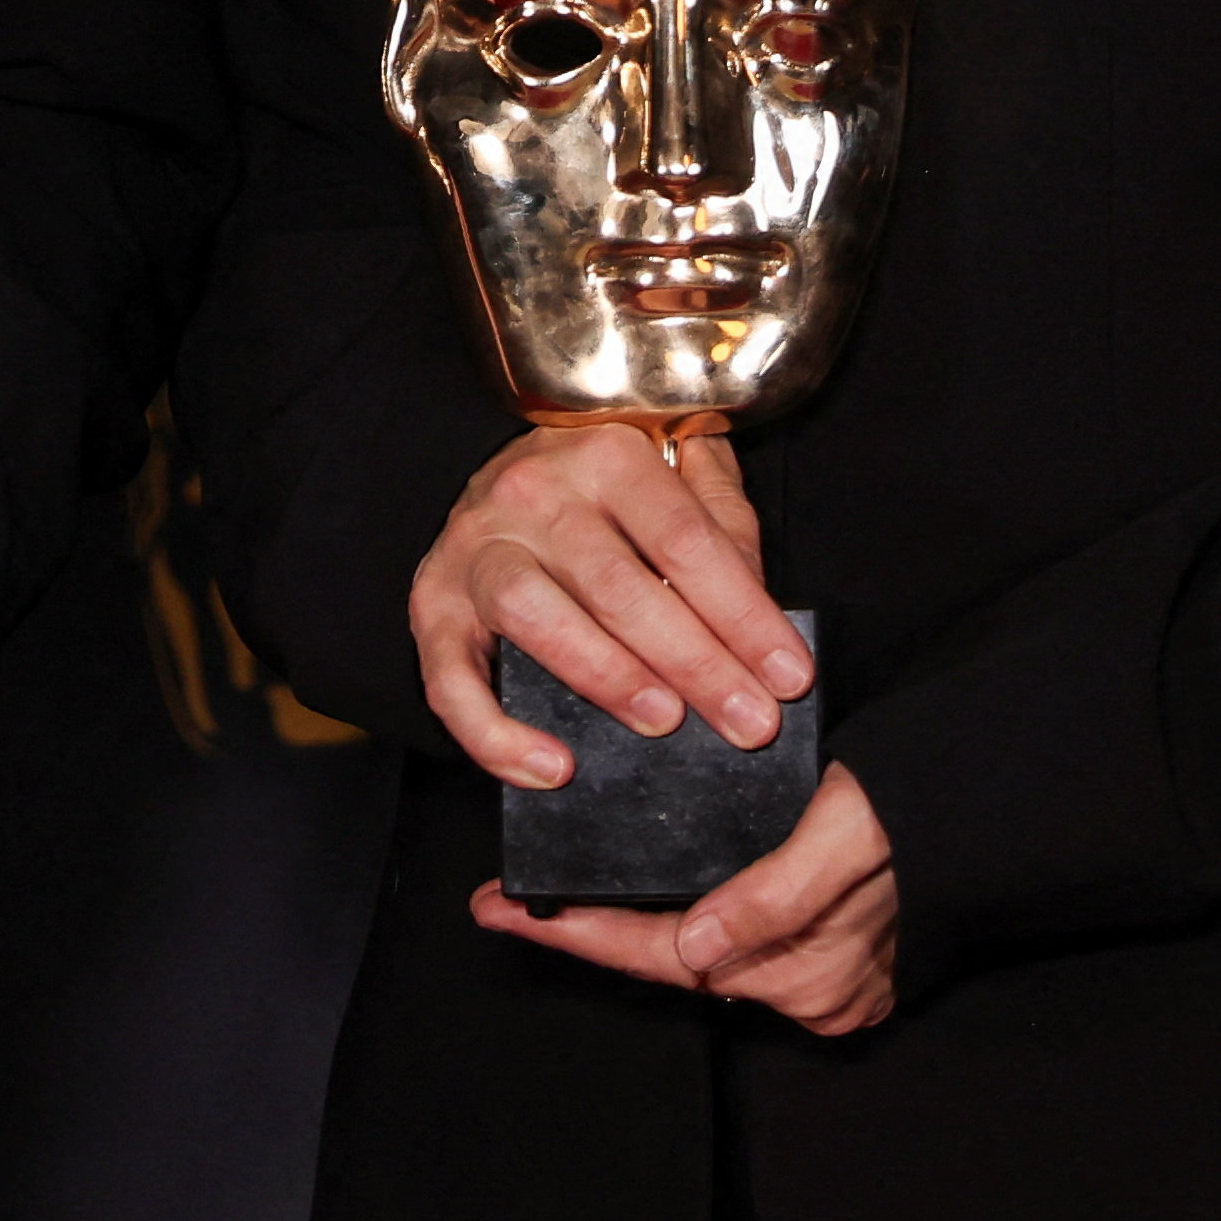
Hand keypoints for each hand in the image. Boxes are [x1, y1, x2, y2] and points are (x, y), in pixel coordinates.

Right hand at [407, 423, 814, 785]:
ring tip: (663, 722)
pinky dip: (495, 733)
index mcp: (605, 452)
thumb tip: (766, 618)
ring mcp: (475, 547)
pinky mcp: (431, 605)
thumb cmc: (607, 493)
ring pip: (533, 613)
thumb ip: (724, 527)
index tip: (789, 676)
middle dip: (694, 662)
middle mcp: (531, 491)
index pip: (684, 539)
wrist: (501, 471)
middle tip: (747, 721)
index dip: (743, 614)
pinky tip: (552, 767)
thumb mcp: (678, 479)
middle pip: (617, 584)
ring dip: (604, 675)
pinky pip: (450, 678)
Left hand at [473, 760, 901, 1036]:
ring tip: (555, 898)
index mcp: (811, 974)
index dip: (580, 936)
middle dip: (589, 933)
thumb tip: (697, 948)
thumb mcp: (845, 836)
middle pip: (674, 964)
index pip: (667, 961)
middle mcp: (813, 993)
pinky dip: (691, 921)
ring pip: (703, 956)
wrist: (992, 804)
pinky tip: (642, 897)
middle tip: (504, 902)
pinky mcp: (834, 956)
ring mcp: (825, 984)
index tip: (505, 912)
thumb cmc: (923, 811)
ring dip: (635, 928)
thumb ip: (774, 895)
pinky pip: (739, 944)